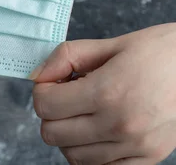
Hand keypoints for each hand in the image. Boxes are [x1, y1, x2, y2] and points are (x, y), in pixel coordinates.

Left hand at [30, 24, 175, 163]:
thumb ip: (67, 57)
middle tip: (67, 96)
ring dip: (69, 134)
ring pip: (72, 155)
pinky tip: (98, 131)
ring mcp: (136, 147)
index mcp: (107, 92)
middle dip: (51, 113)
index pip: (44, 106)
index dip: (42, 91)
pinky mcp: (149, 159)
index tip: (54, 82)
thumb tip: (36, 75)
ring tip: (85, 112)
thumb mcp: (112, 44)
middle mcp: (120, 125)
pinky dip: (91, 153)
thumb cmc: (160, 52)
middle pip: (52, 133)